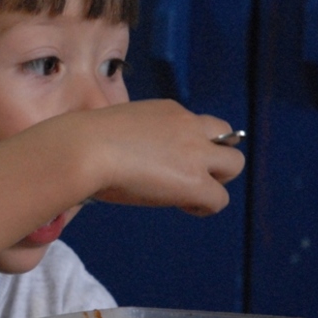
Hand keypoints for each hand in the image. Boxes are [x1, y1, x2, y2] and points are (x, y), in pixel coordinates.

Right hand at [70, 99, 244, 215]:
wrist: (84, 150)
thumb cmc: (83, 139)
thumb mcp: (115, 127)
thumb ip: (132, 136)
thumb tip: (123, 153)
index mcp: (167, 110)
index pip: (196, 123)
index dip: (188, 143)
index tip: (167, 159)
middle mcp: (188, 126)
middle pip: (226, 135)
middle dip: (213, 156)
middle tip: (186, 175)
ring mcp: (195, 153)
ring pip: (235, 164)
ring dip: (216, 179)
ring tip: (188, 194)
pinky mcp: (195, 182)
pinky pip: (220, 199)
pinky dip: (203, 205)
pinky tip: (182, 206)